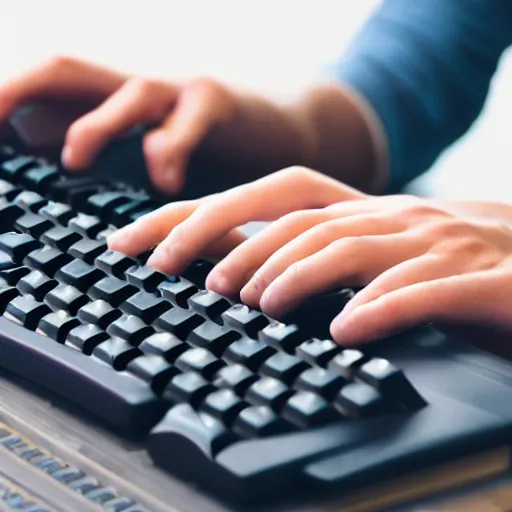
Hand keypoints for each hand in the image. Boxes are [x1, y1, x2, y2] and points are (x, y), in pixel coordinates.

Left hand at [0, 56, 237, 192]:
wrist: (272, 126)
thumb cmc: (204, 143)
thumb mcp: (142, 142)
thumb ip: (95, 142)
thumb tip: (34, 142)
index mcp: (113, 98)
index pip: (44, 86)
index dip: (4, 98)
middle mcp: (138, 88)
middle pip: (66, 70)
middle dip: (18, 91)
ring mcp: (179, 91)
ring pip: (129, 95)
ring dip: (95, 127)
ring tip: (73, 161)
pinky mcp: (218, 104)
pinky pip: (188, 126)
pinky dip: (171, 152)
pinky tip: (165, 184)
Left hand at [108, 166, 511, 344]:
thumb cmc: (452, 266)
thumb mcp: (380, 254)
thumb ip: (326, 258)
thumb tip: (255, 275)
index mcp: (362, 213)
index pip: (269, 197)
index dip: (203, 214)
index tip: (149, 245)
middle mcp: (390, 218)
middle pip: (298, 219)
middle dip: (238, 246)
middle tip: (197, 282)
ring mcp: (431, 244)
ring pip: (349, 248)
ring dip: (296, 276)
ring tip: (258, 305)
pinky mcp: (475, 281)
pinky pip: (420, 291)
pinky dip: (378, 309)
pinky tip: (346, 330)